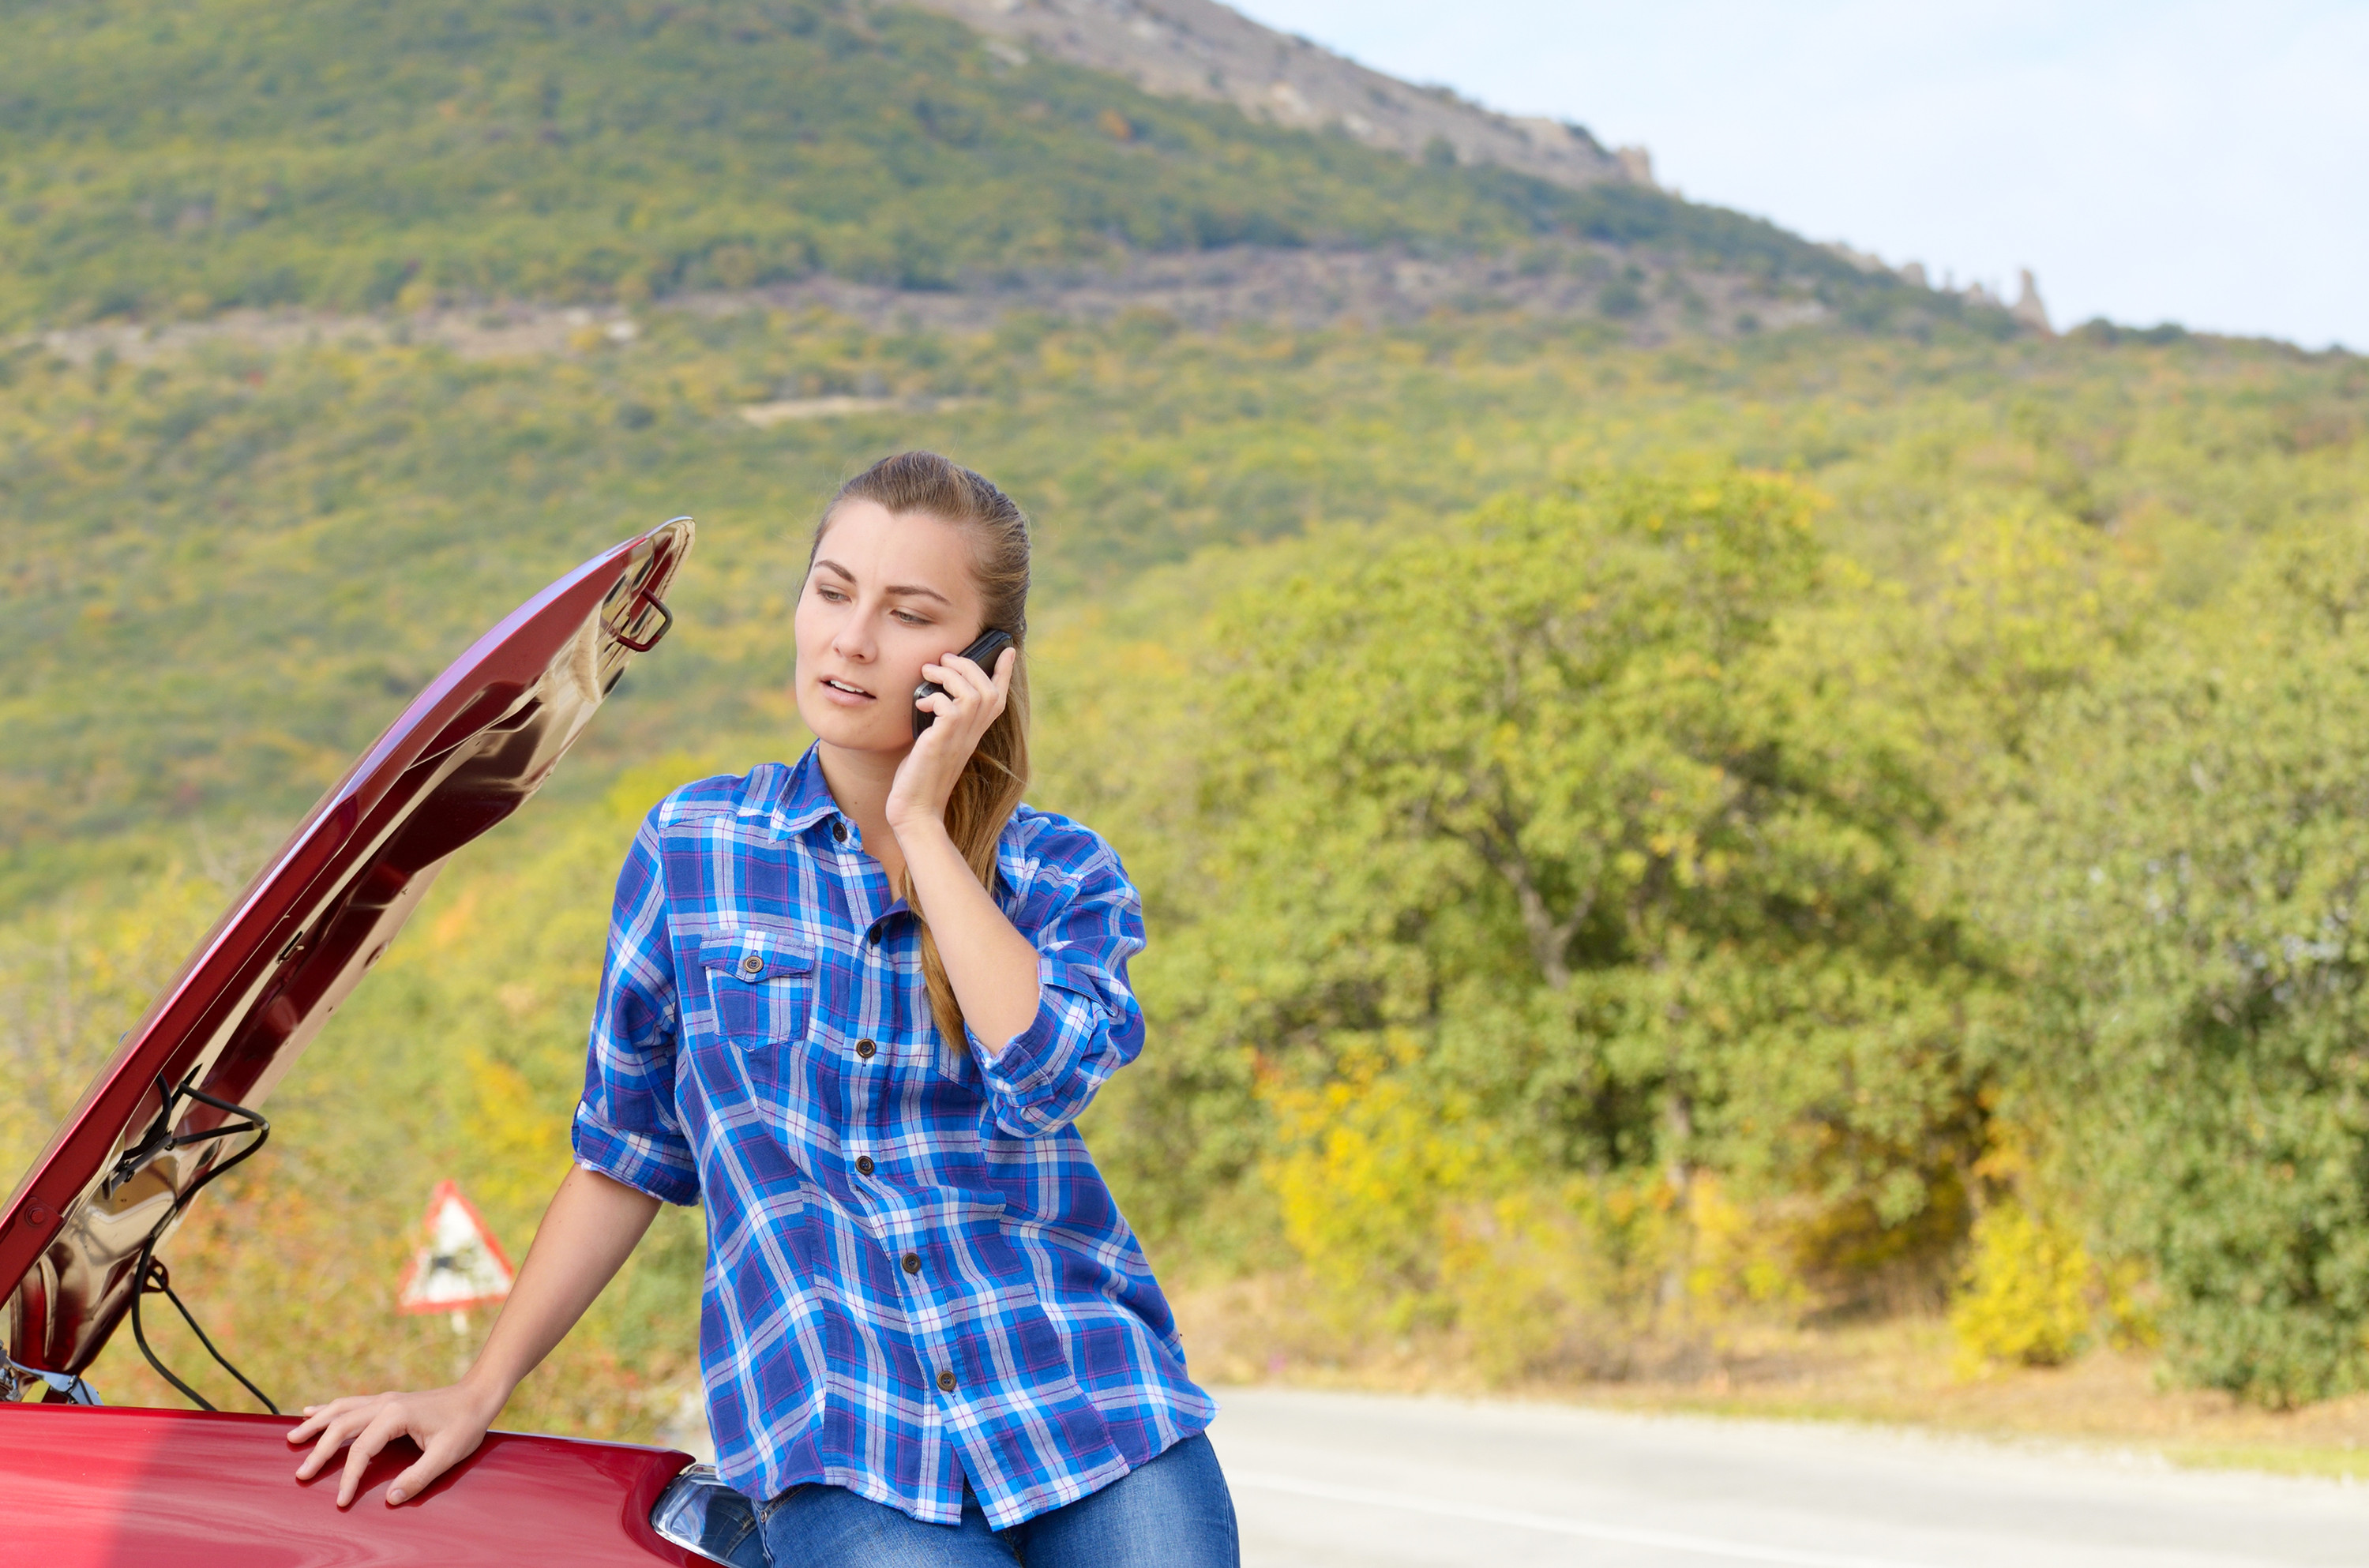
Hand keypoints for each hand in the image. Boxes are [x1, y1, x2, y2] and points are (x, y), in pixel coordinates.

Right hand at [288, 1379, 502, 1506]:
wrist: (478, 1395)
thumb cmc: (465, 1424)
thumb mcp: (448, 1454)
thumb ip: (418, 1477)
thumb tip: (390, 1499)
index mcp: (396, 1415)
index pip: (362, 1450)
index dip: (349, 1477)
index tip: (341, 1501)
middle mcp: (385, 1402)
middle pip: (341, 1425)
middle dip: (319, 1451)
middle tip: (301, 1474)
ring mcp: (385, 1399)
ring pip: (341, 1409)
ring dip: (316, 1423)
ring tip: (293, 1438)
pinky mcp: (388, 1400)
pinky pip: (350, 1402)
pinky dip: (328, 1408)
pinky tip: (311, 1411)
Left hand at [886, 644, 1015, 832]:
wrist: (915, 810)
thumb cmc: (920, 778)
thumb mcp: (934, 742)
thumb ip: (940, 722)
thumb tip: (930, 696)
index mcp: (974, 733)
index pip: (998, 698)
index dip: (1004, 673)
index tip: (1008, 650)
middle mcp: (972, 734)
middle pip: (989, 690)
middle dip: (969, 665)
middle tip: (944, 659)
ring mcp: (960, 738)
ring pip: (973, 693)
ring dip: (950, 675)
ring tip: (929, 672)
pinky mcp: (942, 741)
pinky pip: (948, 707)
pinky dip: (934, 697)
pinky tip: (921, 703)